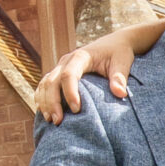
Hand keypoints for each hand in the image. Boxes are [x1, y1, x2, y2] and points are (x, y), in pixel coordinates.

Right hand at [33, 26, 152, 121]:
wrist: (114, 43)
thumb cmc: (118, 53)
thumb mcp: (122, 62)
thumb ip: (120, 77)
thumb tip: (120, 93)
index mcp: (81, 56)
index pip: (69, 74)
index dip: (70, 92)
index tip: (76, 110)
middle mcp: (66, 60)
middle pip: (52, 81)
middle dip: (53, 102)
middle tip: (58, 121)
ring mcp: (60, 66)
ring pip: (45, 84)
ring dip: (45, 102)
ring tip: (51, 121)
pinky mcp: (59, 73)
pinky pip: (45, 85)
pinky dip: (42, 99)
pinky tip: (45, 113)